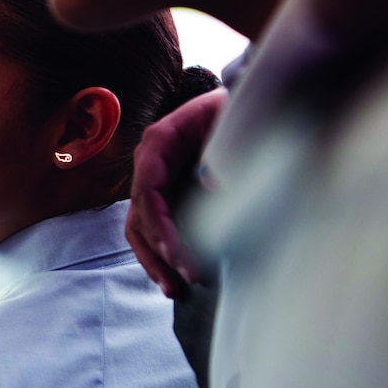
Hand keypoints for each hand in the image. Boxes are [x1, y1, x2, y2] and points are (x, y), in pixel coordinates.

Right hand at [126, 88, 227, 297]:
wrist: (248, 99)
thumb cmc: (237, 108)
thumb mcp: (234, 122)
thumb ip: (225, 152)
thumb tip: (213, 188)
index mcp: (160, 141)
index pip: (148, 192)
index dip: (160, 228)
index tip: (180, 256)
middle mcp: (149, 161)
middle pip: (139, 214)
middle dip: (158, 251)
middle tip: (185, 279)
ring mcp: (156, 177)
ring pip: (140, 225)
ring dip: (153, 258)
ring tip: (173, 289)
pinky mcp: (169, 190)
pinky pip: (154, 225)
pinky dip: (160, 251)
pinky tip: (173, 275)